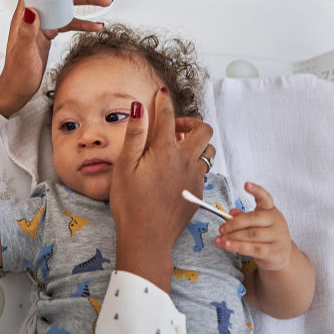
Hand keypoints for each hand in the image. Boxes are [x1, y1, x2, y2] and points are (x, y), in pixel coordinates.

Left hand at [0, 0, 111, 116]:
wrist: (17, 89)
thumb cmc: (16, 73)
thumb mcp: (23, 53)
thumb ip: (26, 32)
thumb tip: (30, 10)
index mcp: (23, 15)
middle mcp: (33, 16)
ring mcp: (42, 24)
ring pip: (66, 7)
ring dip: (86, 4)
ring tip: (106, 2)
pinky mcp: (49, 34)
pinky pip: (69, 23)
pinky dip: (83, 23)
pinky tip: (97, 26)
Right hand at [110, 87, 212, 291]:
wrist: (147, 238)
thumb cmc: (130, 203)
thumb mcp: (125, 166)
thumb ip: (135, 134)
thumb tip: (139, 107)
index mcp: (165, 151)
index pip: (168, 116)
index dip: (163, 102)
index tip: (160, 95)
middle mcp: (186, 161)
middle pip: (203, 130)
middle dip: (190, 122)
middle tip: (173, 128)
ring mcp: (195, 177)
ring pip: (208, 150)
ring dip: (196, 143)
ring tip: (177, 148)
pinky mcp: (198, 192)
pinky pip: (203, 170)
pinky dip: (194, 163)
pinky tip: (176, 172)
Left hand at [214, 182, 292, 271]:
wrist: (283, 255)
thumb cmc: (267, 236)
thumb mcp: (257, 224)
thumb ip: (244, 217)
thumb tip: (232, 212)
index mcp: (271, 210)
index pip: (265, 198)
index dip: (256, 190)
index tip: (246, 185)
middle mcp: (276, 221)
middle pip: (254, 218)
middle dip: (234, 224)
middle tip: (221, 229)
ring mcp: (278, 236)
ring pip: (252, 234)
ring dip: (233, 237)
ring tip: (221, 239)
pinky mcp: (275, 251)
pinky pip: (255, 248)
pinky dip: (239, 247)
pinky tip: (229, 246)